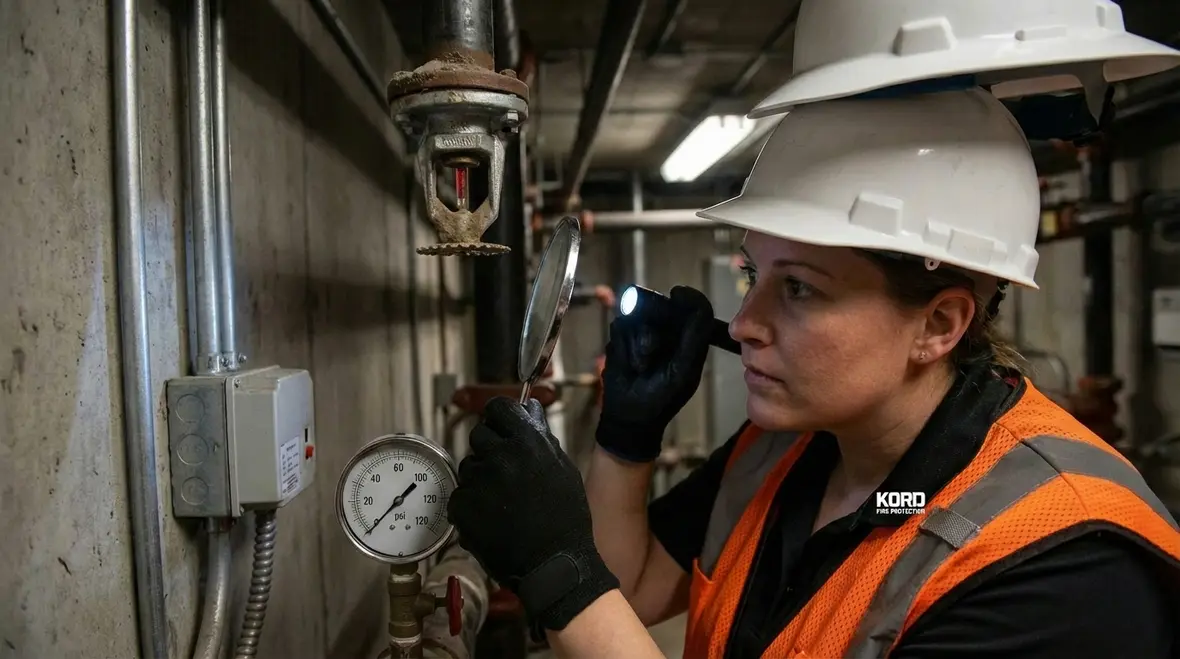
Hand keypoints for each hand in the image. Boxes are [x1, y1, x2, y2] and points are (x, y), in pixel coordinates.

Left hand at [447, 397, 618, 630]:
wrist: (554, 563)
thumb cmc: (566, 516)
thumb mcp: (562, 469)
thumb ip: (541, 436)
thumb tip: (529, 407)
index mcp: (528, 441)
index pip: (498, 408)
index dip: (498, 418)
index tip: (501, 429)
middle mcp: (500, 456)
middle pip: (479, 436)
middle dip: (489, 450)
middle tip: (505, 474)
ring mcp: (478, 481)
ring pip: (468, 468)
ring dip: (480, 480)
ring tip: (501, 503)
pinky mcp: (462, 506)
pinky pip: (460, 496)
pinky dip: (470, 507)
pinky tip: (490, 521)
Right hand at [597, 286, 715, 461]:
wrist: (629, 416)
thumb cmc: (662, 397)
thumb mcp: (684, 370)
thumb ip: (694, 338)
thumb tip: (693, 304)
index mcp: (689, 339)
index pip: (695, 307)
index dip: (688, 297)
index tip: (677, 294)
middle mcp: (667, 331)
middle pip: (661, 306)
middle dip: (653, 328)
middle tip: (650, 352)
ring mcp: (642, 332)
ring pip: (638, 317)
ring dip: (637, 344)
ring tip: (641, 367)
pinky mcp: (621, 337)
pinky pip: (620, 326)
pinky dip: (623, 346)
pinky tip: (627, 363)